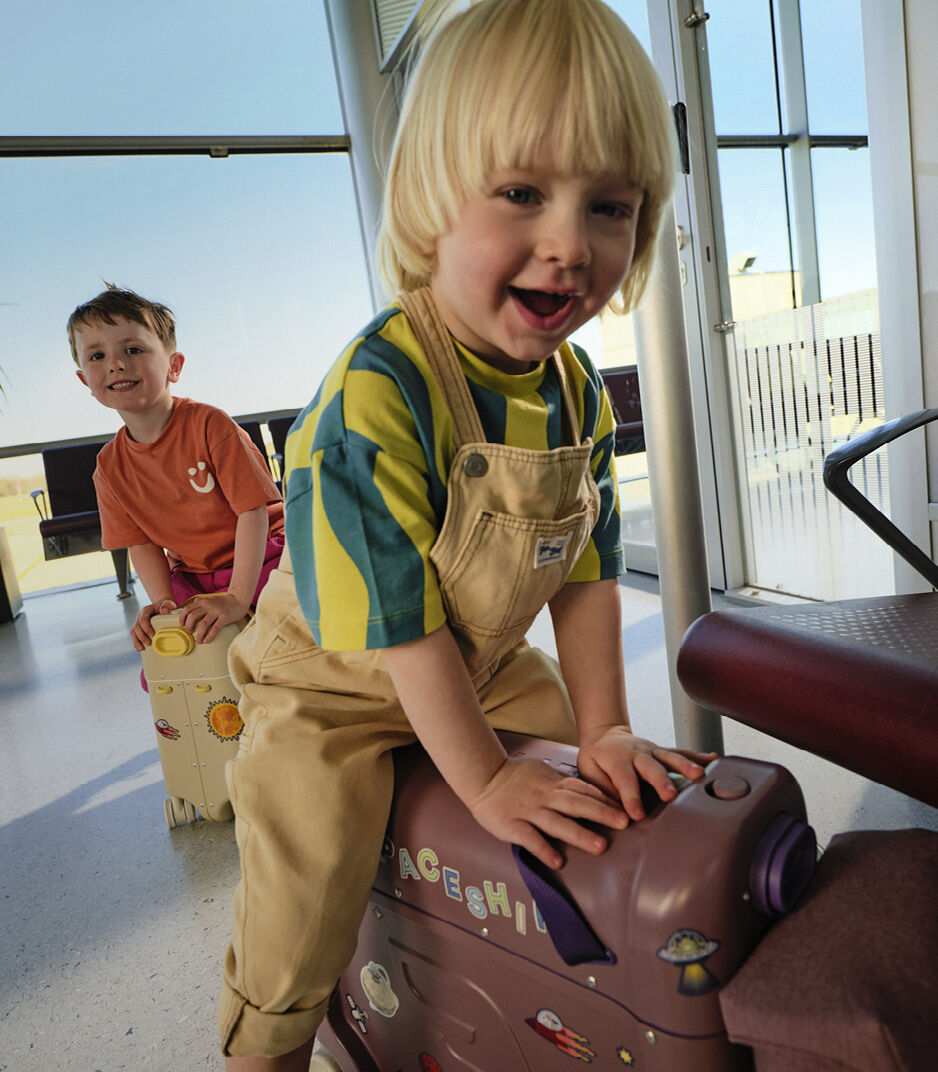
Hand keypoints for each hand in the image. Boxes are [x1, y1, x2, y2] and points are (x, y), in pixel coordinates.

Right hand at [130, 598, 177, 651]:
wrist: (163, 606)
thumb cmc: (166, 606)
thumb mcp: (168, 603)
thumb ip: (167, 605)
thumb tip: (164, 611)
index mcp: (145, 610)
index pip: (143, 619)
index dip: (146, 628)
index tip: (153, 634)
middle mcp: (139, 615)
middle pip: (136, 627)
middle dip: (142, 636)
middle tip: (149, 643)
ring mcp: (138, 621)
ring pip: (133, 632)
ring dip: (136, 641)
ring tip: (141, 649)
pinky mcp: (138, 627)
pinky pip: (134, 635)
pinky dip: (136, 642)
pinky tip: (138, 648)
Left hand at [177, 592, 248, 644]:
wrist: (239, 600)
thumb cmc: (224, 602)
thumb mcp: (210, 600)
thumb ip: (201, 604)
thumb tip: (190, 613)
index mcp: (203, 601)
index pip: (188, 609)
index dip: (182, 618)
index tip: (182, 625)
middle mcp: (208, 605)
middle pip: (193, 616)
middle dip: (189, 626)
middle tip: (190, 632)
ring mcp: (217, 611)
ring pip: (203, 623)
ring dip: (199, 634)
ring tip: (198, 640)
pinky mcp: (225, 617)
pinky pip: (215, 628)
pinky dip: (210, 636)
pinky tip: (207, 641)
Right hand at [467, 757, 631, 870]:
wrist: (483, 776)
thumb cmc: (514, 776)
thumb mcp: (543, 771)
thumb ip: (563, 782)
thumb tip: (589, 791)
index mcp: (553, 783)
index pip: (583, 790)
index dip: (605, 799)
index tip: (625, 809)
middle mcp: (544, 796)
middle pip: (576, 804)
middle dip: (601, 813)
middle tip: (624, 823)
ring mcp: (528, 811)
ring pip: (557, 823)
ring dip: (579, 834)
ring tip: (600, 846)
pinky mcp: (512, 825)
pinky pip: (530, 838)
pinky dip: (544, 849)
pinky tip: (558, 861)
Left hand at [576, 724, 716, 821]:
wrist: (604, 734)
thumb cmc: (596, 759)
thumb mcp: (588, 771)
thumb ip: (601, 789)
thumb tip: (615, 810)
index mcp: (616, 760)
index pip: (624, 779)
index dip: (631, 797)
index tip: (636, 815)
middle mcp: (637, 754)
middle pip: (651, 767)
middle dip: (661, 781)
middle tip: (670, 795)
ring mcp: (653, 751)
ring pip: (670, 757)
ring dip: (685, 766)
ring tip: (699, 775)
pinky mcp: (663, 752)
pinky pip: (682, 753)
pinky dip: (699, 756)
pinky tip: (714, 760)